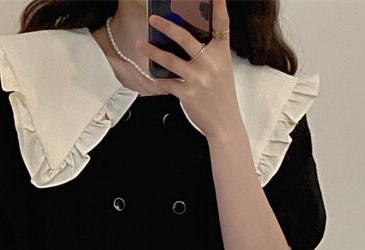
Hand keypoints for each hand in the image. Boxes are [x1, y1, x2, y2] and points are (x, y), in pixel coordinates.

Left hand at [135, 0, 237, 140]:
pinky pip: (167, 82)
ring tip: (140, 44)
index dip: (219, 6)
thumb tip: (183, 40)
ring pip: (170, 59)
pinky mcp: (188, 93)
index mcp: (221, 53)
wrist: (224, 124)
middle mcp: (210, 62)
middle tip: (154, 18)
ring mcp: (198, 78)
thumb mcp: (221, 69)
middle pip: (185, 38)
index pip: (222, 24)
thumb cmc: (221, 96)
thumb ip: (208, 53)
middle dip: (167, 26)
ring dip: (152, 51)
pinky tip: (151, 74)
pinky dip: (158, 78)